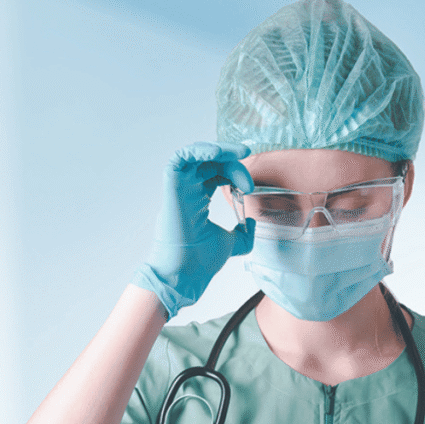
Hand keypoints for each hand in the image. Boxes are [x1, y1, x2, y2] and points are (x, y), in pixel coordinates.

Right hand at [132, 142, 255, 318]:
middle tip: (247, 170)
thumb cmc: (200, 261)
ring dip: (218, 150)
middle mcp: (187, 191)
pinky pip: (179, 158)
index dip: (234, 172)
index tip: (250, 185)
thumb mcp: (232, 243)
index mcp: (198, 200)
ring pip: (195, 155)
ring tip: (238, 153)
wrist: (186, 273)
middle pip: (209, 162)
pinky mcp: (172, 187)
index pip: (216, 173)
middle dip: (231, 161)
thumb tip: (252, 222)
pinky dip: (198, 150)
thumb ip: (244, 233)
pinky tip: (218, 152)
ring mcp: (179, 188)